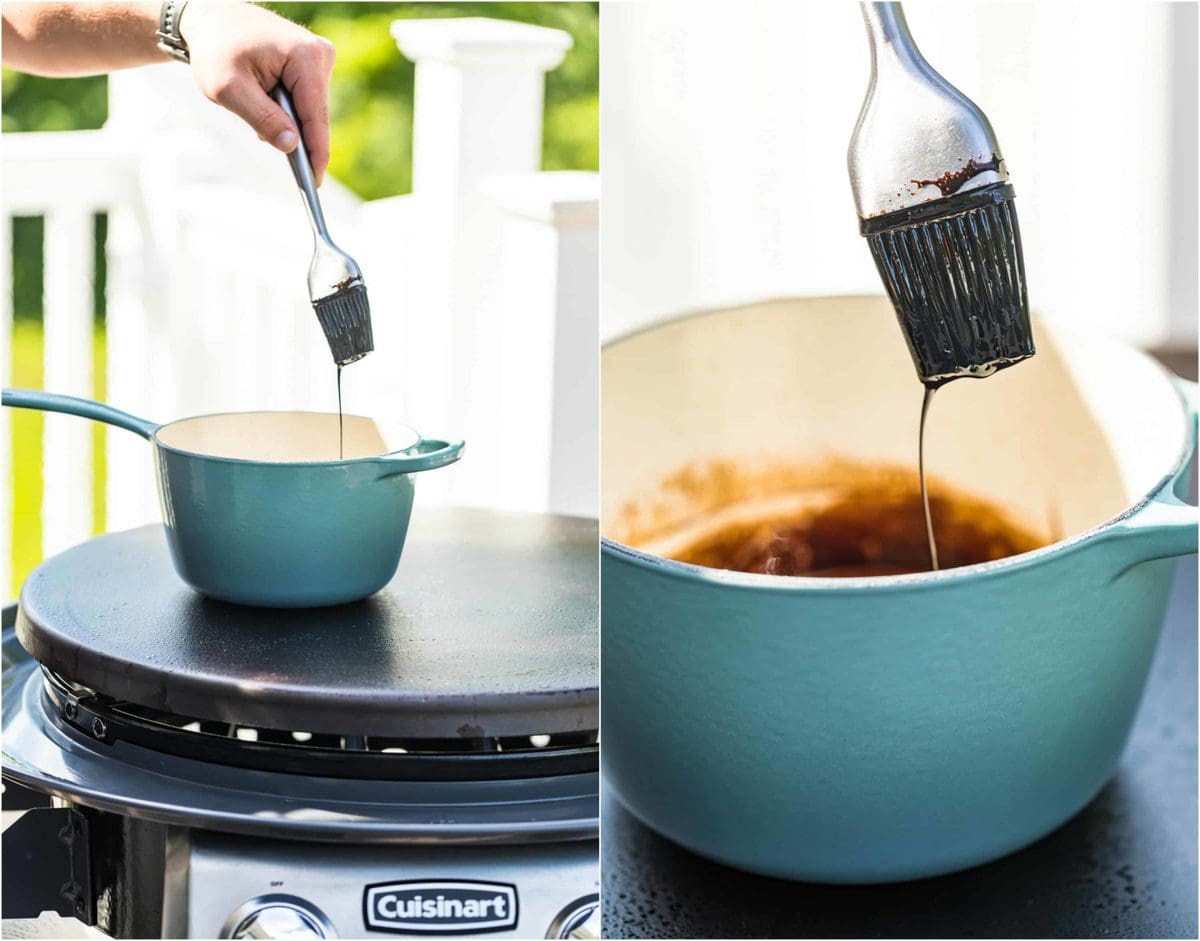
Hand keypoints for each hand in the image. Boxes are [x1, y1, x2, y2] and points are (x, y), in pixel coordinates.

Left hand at [181, 2, 334, 183]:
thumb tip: (293, 147)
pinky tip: (263, 96)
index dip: (316, 153)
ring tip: (253, 101)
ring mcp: (319, 57)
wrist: (210, 17)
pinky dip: (284, 108)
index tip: (314, 183)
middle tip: (256, 128)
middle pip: (313, 114)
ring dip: (284, 118)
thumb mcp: (229, 89)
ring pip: (308, 110)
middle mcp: (320, 54)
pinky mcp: (313, 63)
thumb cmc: (216, 49)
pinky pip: (304, 100)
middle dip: (289, 131)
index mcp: (305, 57)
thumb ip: (262, 118)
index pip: (316, 116)